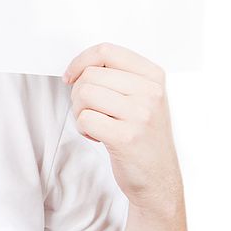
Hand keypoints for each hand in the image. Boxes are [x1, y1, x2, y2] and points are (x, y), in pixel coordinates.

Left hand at [63, 42, 183, 215]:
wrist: (159, 179)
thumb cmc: (143, 136)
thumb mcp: (142, 98)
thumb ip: (117, 76)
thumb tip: (78, 67)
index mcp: (153, 76)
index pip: (106, 51)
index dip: (80, 62)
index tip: (71, 77)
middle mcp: (150, 92)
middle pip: (90, 74)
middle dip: (79, 94)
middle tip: (91, 111)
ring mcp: (140, 114)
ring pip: (84, 94)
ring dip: (79, 111)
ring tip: (96, 124)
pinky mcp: (126, 137)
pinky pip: (84, 119)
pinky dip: (83, 129)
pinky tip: (99, 137)